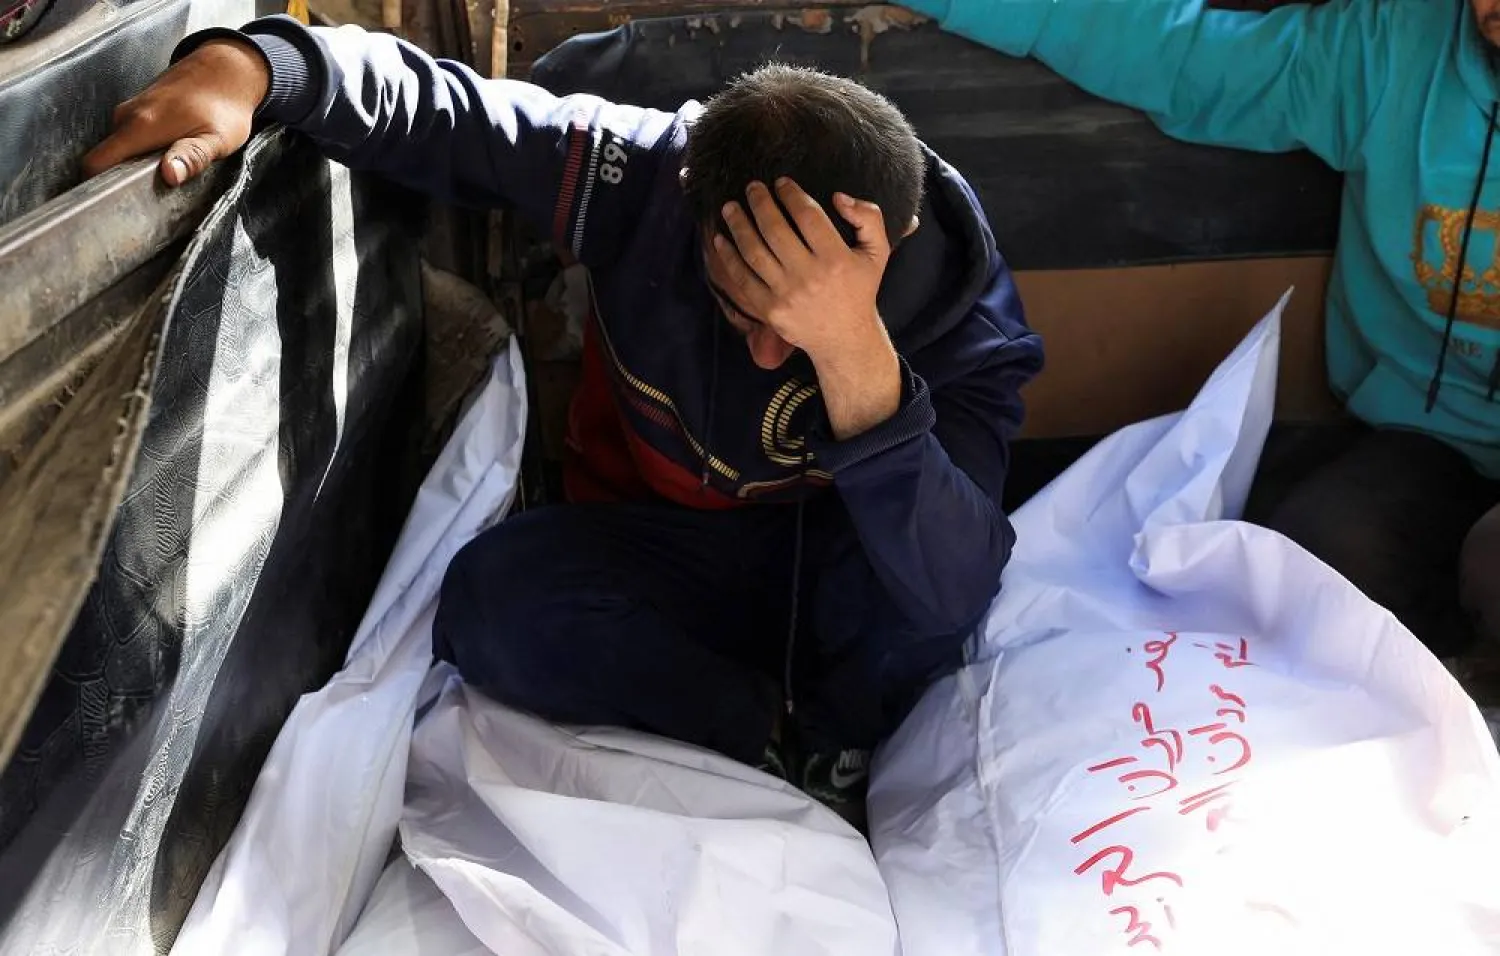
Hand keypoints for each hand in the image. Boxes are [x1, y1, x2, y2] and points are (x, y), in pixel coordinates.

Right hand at [81, 39, 269, 186]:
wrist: (225, 71)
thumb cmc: (224, 108)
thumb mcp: (217, 139)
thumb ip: (192, 156)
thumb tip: (169, 174)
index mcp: (140, 126)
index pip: (97, 161)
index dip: (98, 186)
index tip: (115, 206)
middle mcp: (127, 116)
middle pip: (106, 159)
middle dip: (120, 181)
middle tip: (149, 199)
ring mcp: (130, 111)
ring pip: (119, 149)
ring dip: (134, 166)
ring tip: (162, 179)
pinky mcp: (138, 109)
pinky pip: (129, 138)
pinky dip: (141, 153)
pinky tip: (166, 158)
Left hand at [712, 178, 890, 364]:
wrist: (845, 339)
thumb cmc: (860, 290)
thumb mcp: (878, 253)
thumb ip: (868, 218)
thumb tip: (839, 197)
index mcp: (836, 257)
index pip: (807, 215)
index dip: (790, 194)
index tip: (780, 182)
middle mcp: (809, 275)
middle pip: (774, 229)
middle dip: (759, 202)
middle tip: (751, 187)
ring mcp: (786, 294)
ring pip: (754, 251)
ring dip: (738, 225)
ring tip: (729, 208)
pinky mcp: (770, 310)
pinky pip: (743, 279)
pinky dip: (728, 258)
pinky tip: (720, 240)